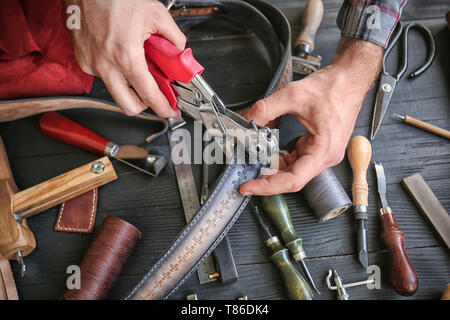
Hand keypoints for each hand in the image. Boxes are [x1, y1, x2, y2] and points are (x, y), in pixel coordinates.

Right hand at [66, 0, 184, 116]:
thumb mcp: (157, 15)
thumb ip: (174, 39)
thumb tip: (179, 55)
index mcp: (125, 56)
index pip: (148, 95)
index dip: (163, 107)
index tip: (170, 111)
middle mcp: (105, 65)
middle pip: (128, 106)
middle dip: (144, 105)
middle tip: (155, 94)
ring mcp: (92, 64)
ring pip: (115, 91)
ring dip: (130, 87)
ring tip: (139, 67)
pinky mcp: (83, 60)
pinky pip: (104, 76)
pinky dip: (116, 72)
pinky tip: (122, 55)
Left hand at [239, 37, 382, 195]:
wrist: (349, 80)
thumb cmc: (334, 88)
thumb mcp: (293, 95)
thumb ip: (266, 109)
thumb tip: (247, 120)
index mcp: (324, 150)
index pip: (293, 180)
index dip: (269, 187)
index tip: (250, 187)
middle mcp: (325, 156)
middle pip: (291, 178)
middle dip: (267, 178)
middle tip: (245, 178)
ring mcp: (322, 154)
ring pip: (292, 170)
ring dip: (273, 167)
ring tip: (254, 163)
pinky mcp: (317, 148)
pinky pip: (296, 160)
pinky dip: (280, 158)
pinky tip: (268, 153)